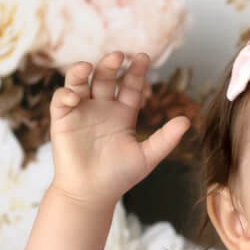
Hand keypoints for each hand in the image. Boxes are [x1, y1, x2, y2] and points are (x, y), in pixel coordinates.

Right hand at [48, 50, 190, 207]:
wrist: (91, 194)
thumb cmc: (119, 177)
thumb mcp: (147, 156)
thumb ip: (166, 139)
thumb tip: (187, 120)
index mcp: (122, 114)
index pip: (130, 86)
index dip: (136, 72)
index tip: (143, 58)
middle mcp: (102, 108)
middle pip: (105, 77)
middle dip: (110, 64)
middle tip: (117, 55)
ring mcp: (81, 112)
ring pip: (80, 82)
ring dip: (81, 71)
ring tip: (87, 66)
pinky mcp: (62, 120)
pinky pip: (61, 99)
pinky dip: (66, 93)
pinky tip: (74, 97)